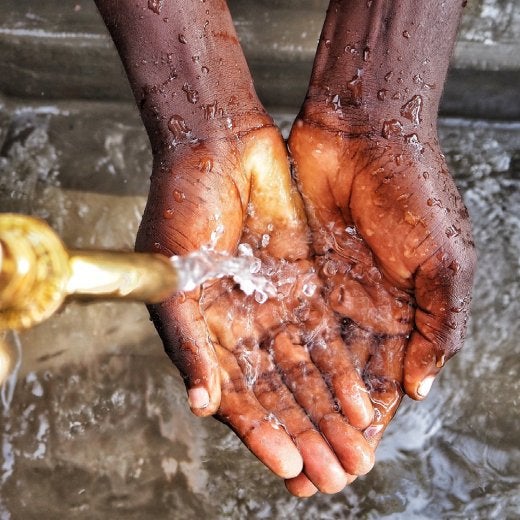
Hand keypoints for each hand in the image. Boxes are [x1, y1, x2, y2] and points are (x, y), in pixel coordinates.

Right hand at [136, 124, 375, 494]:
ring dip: (330, 411)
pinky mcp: (304, 284)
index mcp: (204, 331)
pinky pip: (327, 335)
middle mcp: (241, 327)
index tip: (289, 466)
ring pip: (307, 372)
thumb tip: (201, 403)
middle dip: (306, 432)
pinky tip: (362, 400)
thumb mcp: (172, 274)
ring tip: (357, 447)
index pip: (236, 397)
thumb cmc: (180, 204)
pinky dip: (343, 368)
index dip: (262, 433)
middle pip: (278, 394)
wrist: (216, 146)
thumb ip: (187, 339)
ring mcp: (274, 306)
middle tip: (336, 472)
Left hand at [288, 116, 475, 443]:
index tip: (351, 459)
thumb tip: (421, 386)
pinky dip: (274, 357)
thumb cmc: (414, 189)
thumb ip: (441, 323)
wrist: (363, 132)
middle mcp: (363, 309)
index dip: (369, 421)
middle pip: (341, 380)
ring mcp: (326, 291)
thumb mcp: (444, 258)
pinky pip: (281, 322)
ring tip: (284, 443)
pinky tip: (262, 390)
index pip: (385, 381)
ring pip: (307, 359)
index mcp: (405, 312)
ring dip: (298, 402)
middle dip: (327, 424)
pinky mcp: (293, 272)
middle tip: (312, 470)